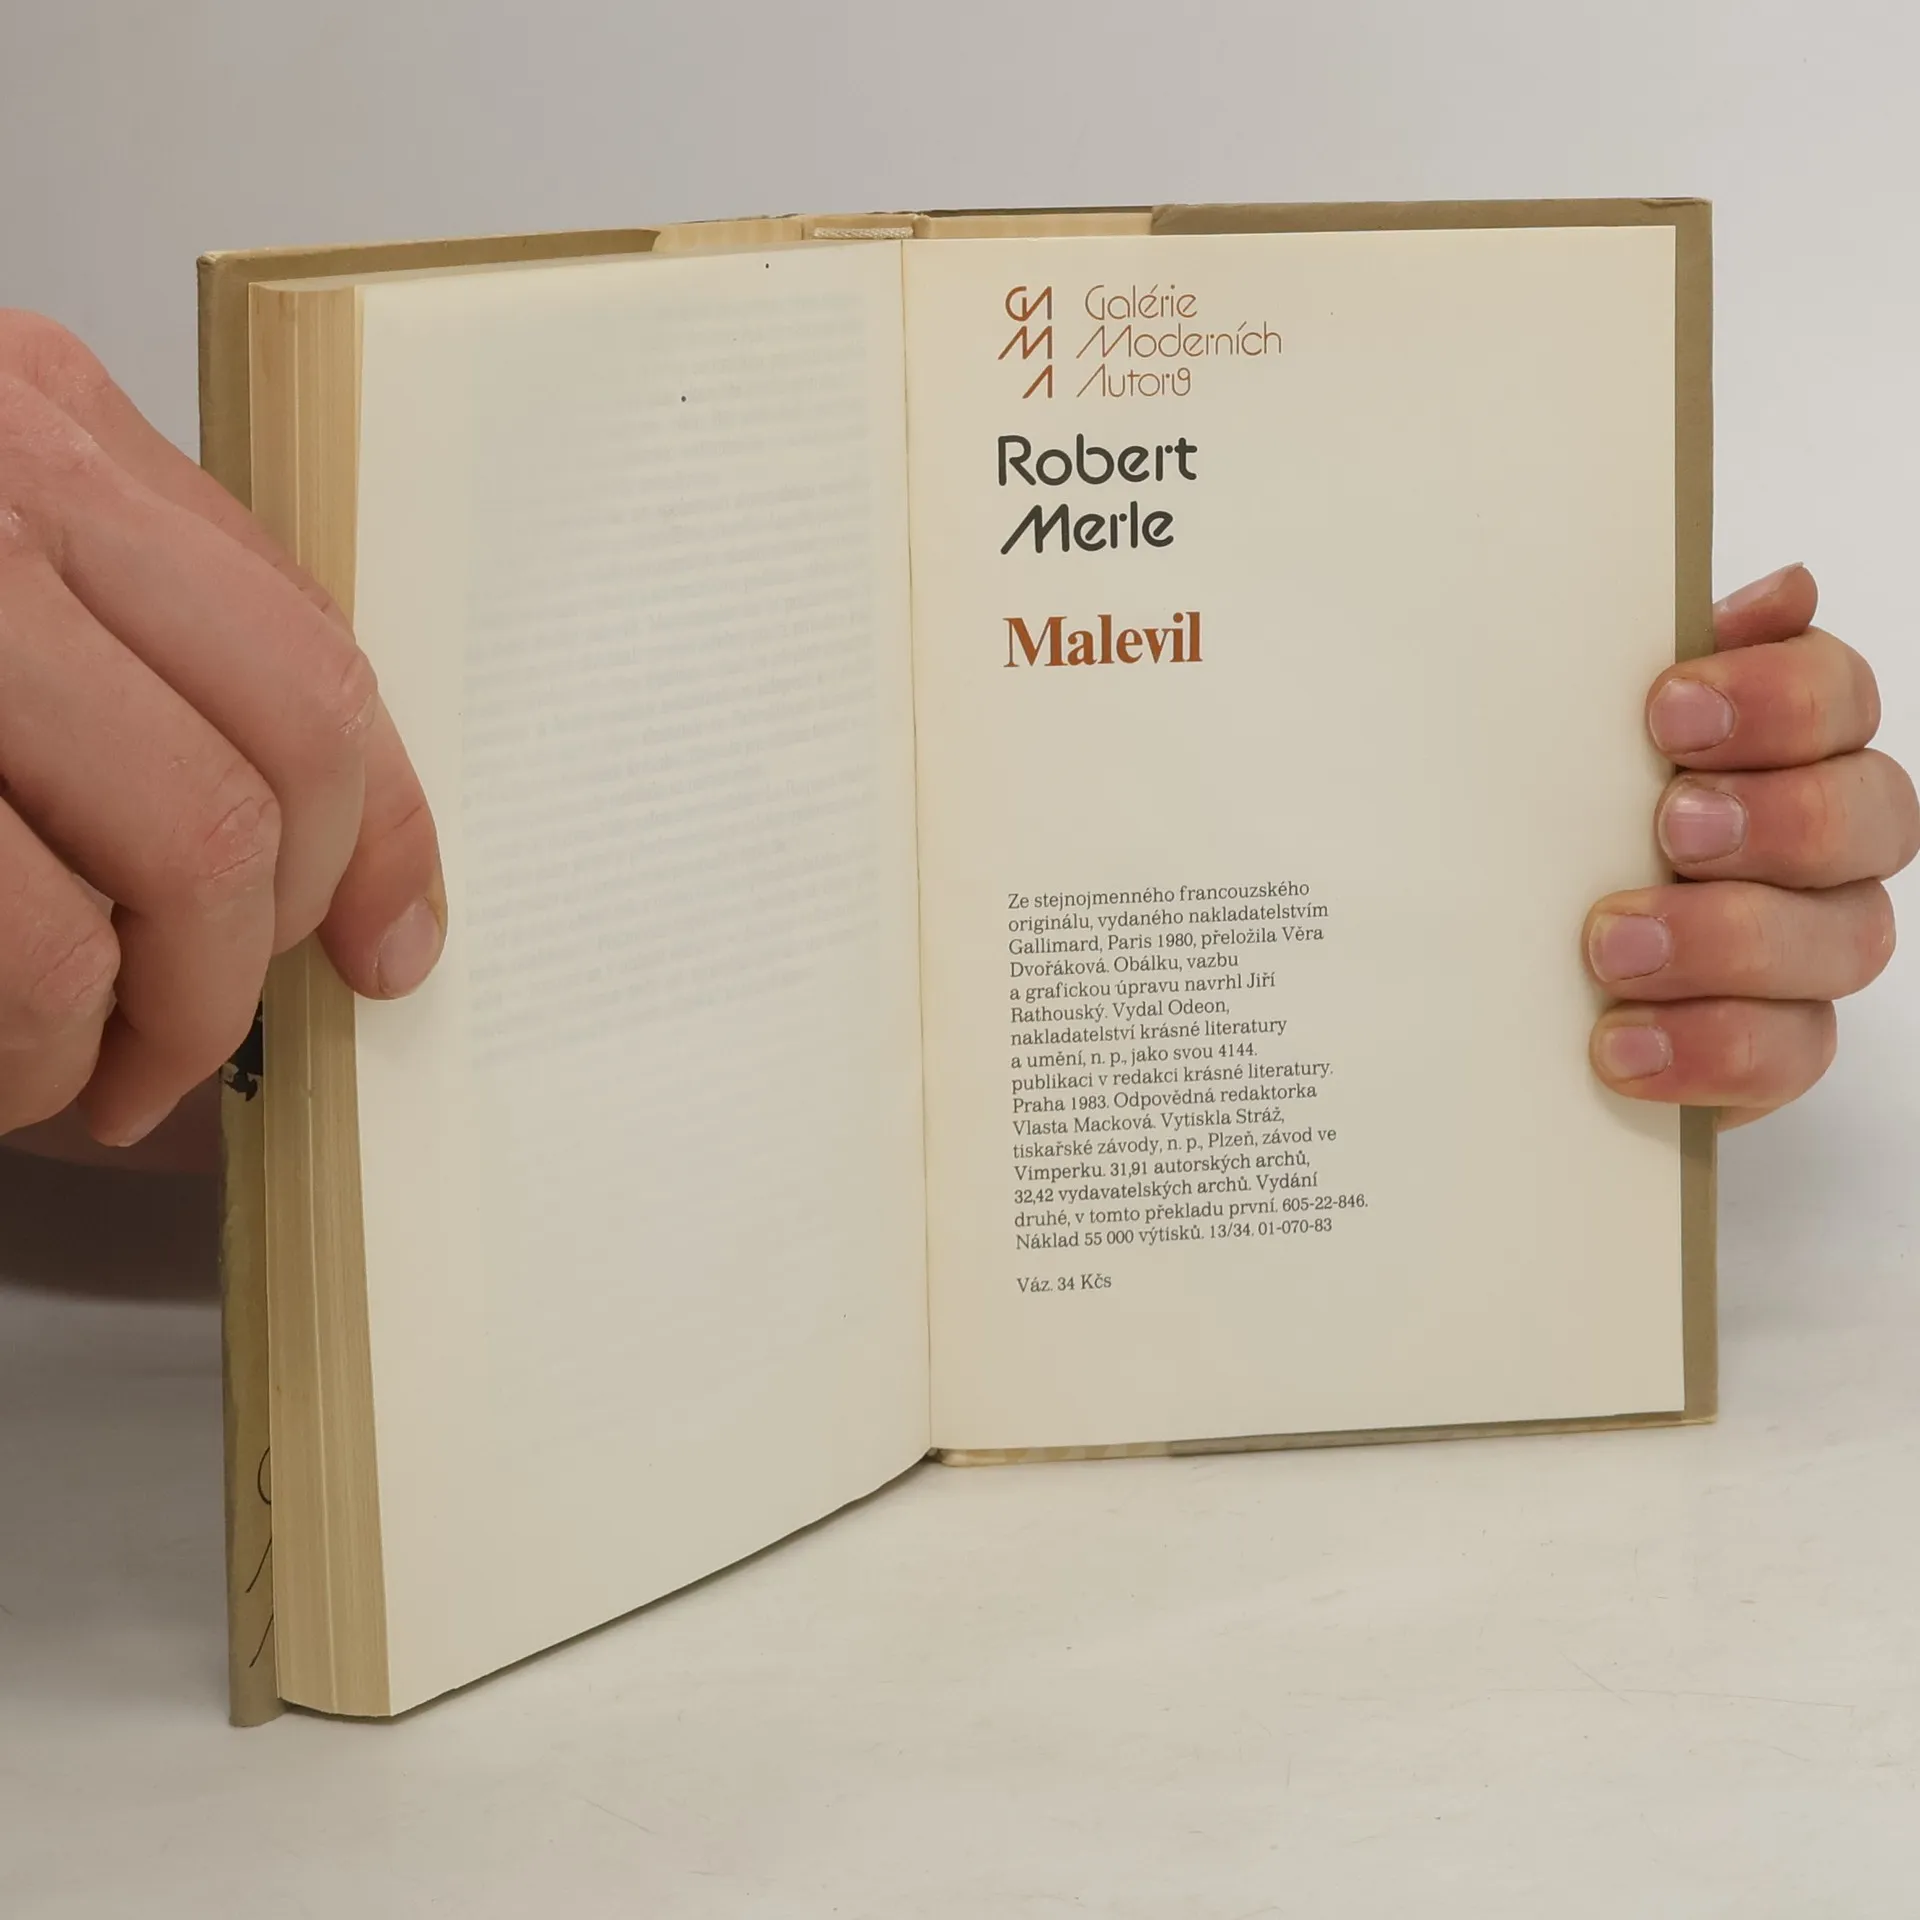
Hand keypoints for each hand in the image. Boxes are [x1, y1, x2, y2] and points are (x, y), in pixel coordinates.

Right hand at [0, 311, 443, 1153]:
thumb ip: (116, 627)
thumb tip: (316, 838)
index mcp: (31, 426)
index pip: (309, 650)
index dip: (385, 827)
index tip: (394, 937)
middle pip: (278, 762)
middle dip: (266, 946)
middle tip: (207, 1037)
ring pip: (183, 859)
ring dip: (160, 1020)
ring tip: (90, 1076)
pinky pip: (30, 950)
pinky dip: (36, 1054)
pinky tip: (5, 1074)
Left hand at [1585, 564, 1917, 1126]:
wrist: (1514, 983)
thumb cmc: (1556, 833)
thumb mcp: (1564, 746)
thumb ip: (1639, 666)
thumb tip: (1780, 591)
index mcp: (1780, 747)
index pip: (1835, 695)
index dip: (1778, 696)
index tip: (1667, 710)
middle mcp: (1822, 842)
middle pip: (1871, 815)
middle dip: (1776, 817)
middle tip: (1671, 826)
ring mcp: (1809, 948)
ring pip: (1842, 940)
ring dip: (1730, 939)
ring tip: (1612, 946)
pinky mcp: (1774, 1046)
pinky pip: (1787, 1052)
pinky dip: (1706, 1048)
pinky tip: (1618, 1043)